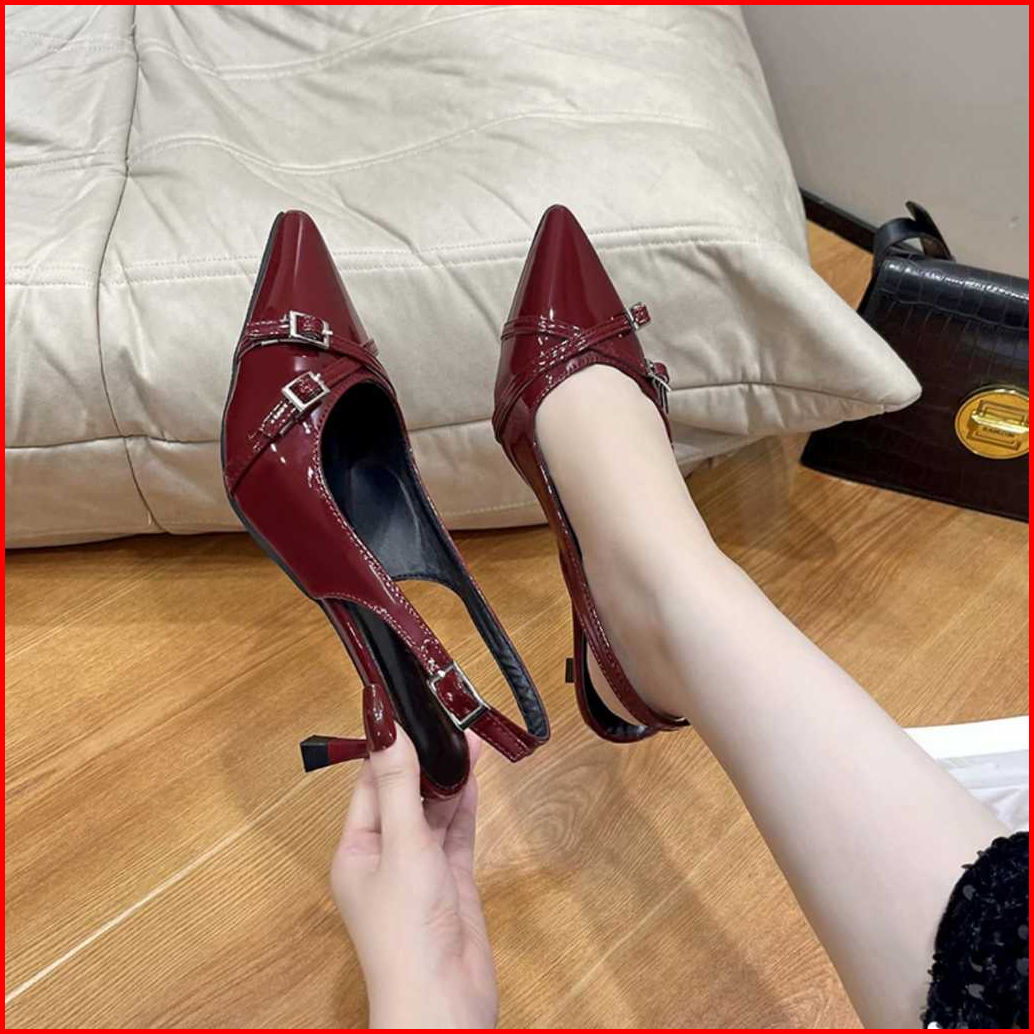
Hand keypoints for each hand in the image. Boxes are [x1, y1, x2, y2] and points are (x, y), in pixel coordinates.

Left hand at [331, 710, 496, 1029]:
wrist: (443, 1002)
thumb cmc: (406, 931)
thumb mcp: (402, 845)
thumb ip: (400, 784)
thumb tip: (385, 726)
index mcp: (356, 849)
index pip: (370, 783)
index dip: (388, 745)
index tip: (405, 706)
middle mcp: (385, 855)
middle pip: (404, 792)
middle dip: (424, 756)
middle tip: (447, 715)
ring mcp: (420, 869)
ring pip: (434, 809)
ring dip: (449, 775)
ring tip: (468, 734)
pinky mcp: (450, 881)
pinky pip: (456, 831)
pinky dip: (465, 803)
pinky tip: (474, 773)